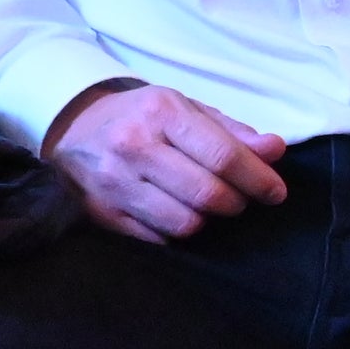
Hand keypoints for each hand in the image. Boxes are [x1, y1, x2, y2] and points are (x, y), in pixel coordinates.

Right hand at [47, 81, 287, 241]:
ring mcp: (115, 183)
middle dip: (236, 202)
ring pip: (185, 223)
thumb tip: (275, 151)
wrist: (73, 127)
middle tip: (239, 198)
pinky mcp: (103, 214)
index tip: (276, 192)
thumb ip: (233, 132)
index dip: (258, 179)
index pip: (223, 156)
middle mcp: (135, 146)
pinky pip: (158, 239)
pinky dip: (177, 231)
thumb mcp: (187, 109)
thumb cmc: (142, 117)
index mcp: (162, 112)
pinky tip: (177, 213)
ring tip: (206, 205)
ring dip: (207, 220)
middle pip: (207, 194)